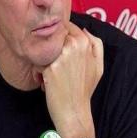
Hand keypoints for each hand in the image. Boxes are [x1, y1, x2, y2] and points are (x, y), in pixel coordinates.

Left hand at [41, 21, 103, 137]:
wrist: (74, 111)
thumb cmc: (85, 89)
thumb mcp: (99, 65)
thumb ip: (96, 43)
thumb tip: (84, 29)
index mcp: (85, 42)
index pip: (67, 26)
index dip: (60, 37)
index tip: (59, 49)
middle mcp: (73, 46)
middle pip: (53, 35)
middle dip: (50, 47)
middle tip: (55, 63)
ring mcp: (60, 56)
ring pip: (43, 48)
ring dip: (43, 59)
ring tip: (50, 73)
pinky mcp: (49, 68)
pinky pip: (37, 62)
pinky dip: (38, 71)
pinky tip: (45, 82)